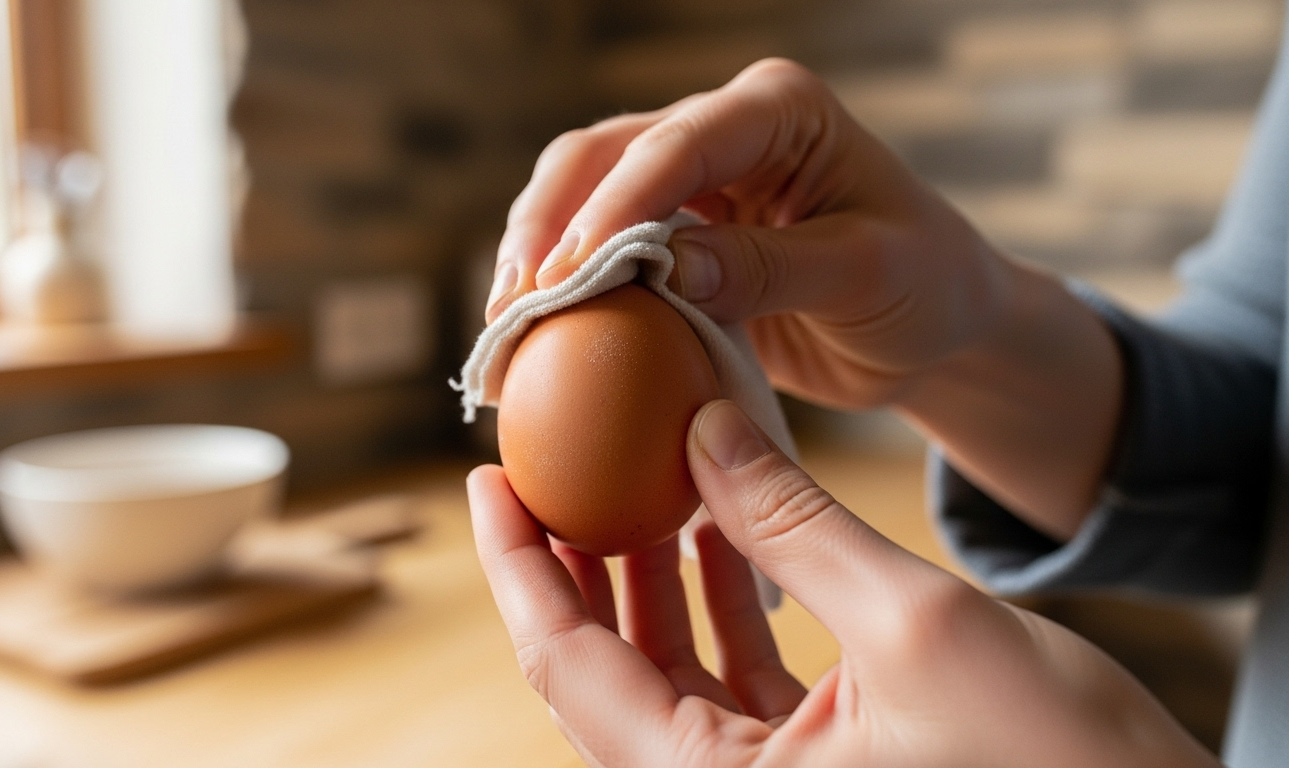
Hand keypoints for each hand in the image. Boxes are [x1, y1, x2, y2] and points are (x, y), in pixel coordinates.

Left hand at [468, 400, 1217, 767]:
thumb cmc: (1052, 764)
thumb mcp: (913, 624)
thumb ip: (794, 524)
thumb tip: (702, 425)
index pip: (567, 664)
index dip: (518, 565)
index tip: (488, 480)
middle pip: (601, 666)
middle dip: (574, 561)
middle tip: (548, 466)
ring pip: (666, 666)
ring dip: (647, 572)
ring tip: (632, 476)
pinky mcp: (816, 764)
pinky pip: (733, 673)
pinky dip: (722, 595)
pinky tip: (722, 523)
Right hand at [486, 57, 999, 406]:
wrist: (932, 328)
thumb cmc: (923, 287)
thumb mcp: (867, 274)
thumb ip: (771, 266)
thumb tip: (666, 271)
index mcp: (779, 110)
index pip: (679, 143)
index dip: (614, 205)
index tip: (567, 273)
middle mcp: (724, 131)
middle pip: (604, 154)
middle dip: (548, 225)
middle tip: (513, 304)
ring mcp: (692, 181)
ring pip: (582, 194)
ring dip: (537, 255)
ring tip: (505, 325)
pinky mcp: (674, 234)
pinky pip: (599, 248)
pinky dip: (562, 288)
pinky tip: (531, 333)